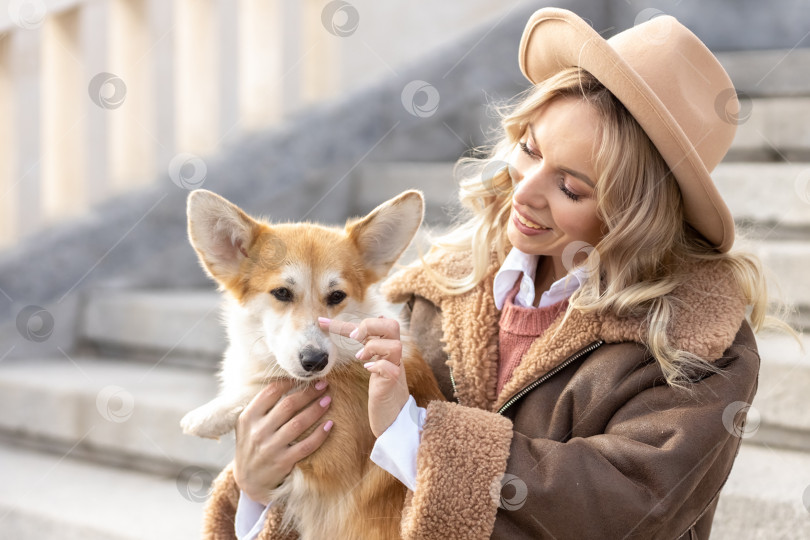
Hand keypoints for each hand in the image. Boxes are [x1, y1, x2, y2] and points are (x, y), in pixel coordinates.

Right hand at [233, 379, 332, 504]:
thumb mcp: (247, 425)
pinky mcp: (283, 462)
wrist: (248, 481)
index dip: (290, 382)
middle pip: (288, 405)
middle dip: (309, 393)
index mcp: (248, 417)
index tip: (305, 378)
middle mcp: (258, 431)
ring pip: (299, 423)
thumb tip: (288, 382)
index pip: (271, 392)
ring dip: (316, 409)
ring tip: (328, 400)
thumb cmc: (252, 446)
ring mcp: (270, 448)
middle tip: (323, 385)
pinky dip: (320, 434)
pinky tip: (329, 424)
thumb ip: (262, 406)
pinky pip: (306, 445)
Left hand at [320, 316, 409, 437]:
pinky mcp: (393, 383)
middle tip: (354, 337)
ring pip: (395, 345)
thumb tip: (360, 328)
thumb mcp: (372, 365)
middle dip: (370, 325)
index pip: (370, 325)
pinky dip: (378, 366)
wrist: (393, 418)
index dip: (343, 322)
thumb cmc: (381, 391)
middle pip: (392, 325)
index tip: (320, 323)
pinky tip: (368, 370)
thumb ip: (368, 347)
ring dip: (374, 346)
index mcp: (386, 348)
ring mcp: (396, 368)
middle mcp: (393, 355)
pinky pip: (390, 368)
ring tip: (360, 357)